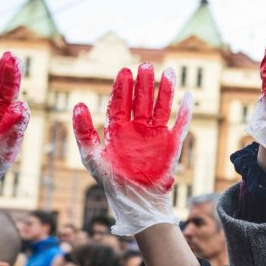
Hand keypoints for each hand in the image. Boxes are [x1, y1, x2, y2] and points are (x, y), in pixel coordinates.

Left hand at [73, 63, 191, 235]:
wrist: (135, 201)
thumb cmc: (112, 181)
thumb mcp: (92, 156)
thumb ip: (83, 131)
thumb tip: (78, 104)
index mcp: (118, 129)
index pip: (121, 102)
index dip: (123, 88)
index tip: (124, 72)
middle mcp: (137, 129)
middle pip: (142, 100)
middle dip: (144, 83)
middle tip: (146, 65)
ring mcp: (155, 135)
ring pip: (161, 107)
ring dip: (165, 90)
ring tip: (166, 72)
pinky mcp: (171, 145)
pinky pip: (180, 125)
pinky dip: (185, 112)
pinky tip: (188, 96)